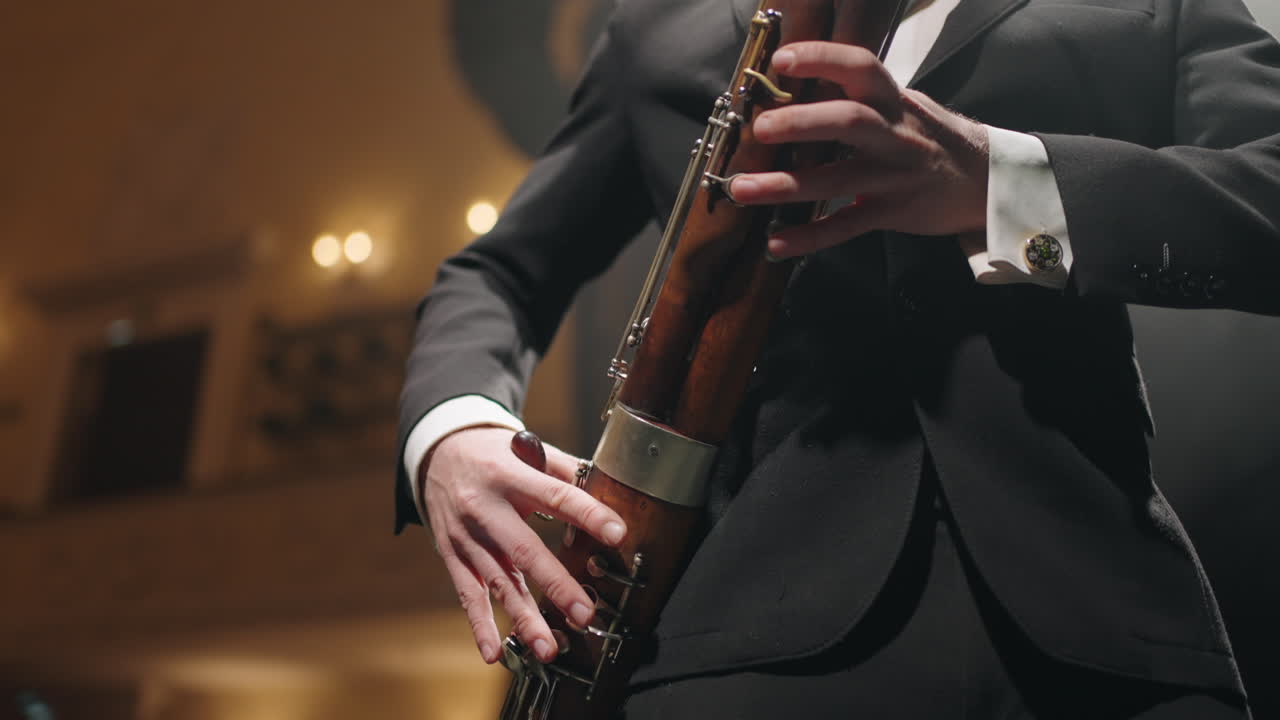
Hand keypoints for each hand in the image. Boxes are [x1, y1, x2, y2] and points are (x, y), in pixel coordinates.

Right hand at [422, 427, 627, 664]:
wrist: (436, 454)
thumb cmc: (492, 453)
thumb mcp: (525, 448)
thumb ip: (564, 470)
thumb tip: (609, 486)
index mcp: (509, 476)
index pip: (555, 496)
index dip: (588, 514)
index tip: (618, 533)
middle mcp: (485, 509)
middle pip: (524, 550)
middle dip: (556, 585)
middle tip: (585, 614)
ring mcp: (466, 536)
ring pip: (498, 582)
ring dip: (524, 618)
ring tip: (549, 648)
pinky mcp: (452, 556)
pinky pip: (468, 595)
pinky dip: (480, 626)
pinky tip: (494, 653)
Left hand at [729, 41, 989, 258]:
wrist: (985, 181)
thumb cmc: (927, 138)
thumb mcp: (900, 106)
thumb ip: (855, 98)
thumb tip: (791, 90)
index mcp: (892, 100)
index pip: (860, 67)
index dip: (822, 58)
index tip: (782, 61)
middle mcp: (894, 134)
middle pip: (849, 121)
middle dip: (801, 124)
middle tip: (760, 129)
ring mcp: (894, 176)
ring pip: (839, 178)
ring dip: (785, 186)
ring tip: (742, 189)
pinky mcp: (893, 212)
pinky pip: (846, 226)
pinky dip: (810, 236)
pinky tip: (776, 243)